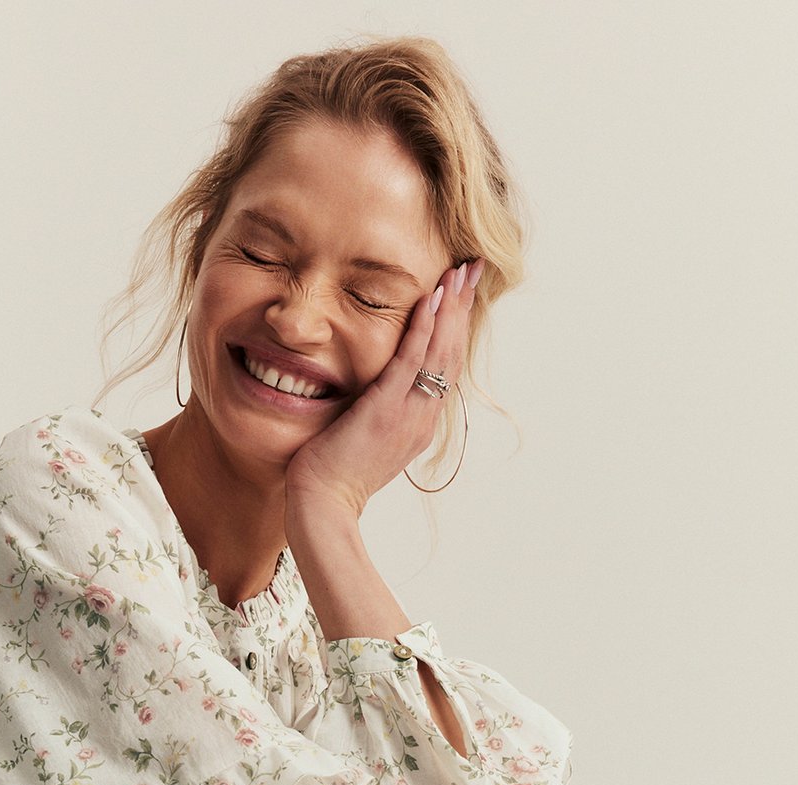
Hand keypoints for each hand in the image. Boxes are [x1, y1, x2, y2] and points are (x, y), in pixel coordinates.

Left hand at [283, 256, 482, 522]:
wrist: (324, 505)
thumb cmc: (334, 475)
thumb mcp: (366, 436)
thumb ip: (378, 408)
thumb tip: (375, 388)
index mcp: (420, 422)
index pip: (445, 365)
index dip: (457, 326)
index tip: (463, 292)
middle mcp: (422, 417)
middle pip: (452, 353)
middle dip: (463, 307)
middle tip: (473, 267)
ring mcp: (408, 414)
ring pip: (439, 353)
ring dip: (451, 308)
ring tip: (460, 271)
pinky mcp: (385, 409)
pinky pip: (410, 362)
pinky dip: (423, 328)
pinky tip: (431, 298)